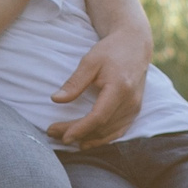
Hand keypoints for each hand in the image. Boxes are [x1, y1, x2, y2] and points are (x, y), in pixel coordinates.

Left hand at [48, 22, 149, 146]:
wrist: (134, 45)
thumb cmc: (111, 50)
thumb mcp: (89, 61)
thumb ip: (74, 82)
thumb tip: (56, 99)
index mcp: (120, 88)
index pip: (98, 117)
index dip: (80, 129)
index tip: (62, 136)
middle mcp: (131, 102)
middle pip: (102, 127)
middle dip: (77, 134)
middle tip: (53, 133)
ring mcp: (135, 108)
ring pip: (110, 133)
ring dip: (87, 139)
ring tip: (64, 138)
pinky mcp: (135, 110)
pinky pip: (119, 131)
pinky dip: (102, 138)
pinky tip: (86, 141)